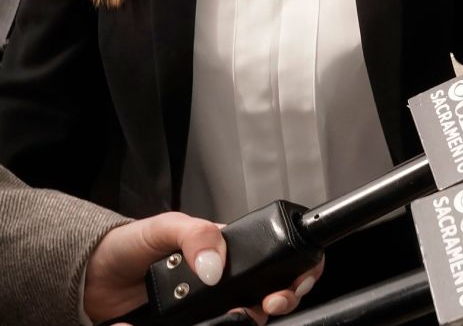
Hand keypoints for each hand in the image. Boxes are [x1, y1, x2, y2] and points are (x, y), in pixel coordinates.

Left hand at [85, 213, 321, 324]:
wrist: (89, 278)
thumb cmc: (128, 246)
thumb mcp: (166, 226)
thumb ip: (197, 235)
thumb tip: (216, 265)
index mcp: (228, 252)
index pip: (275, 260)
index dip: (294, 272)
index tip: (291, 282)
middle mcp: (224, 283)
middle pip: (270, 297)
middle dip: (281, 301)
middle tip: (271, 304)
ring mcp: (208, 310)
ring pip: (245, 320)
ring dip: (248, 320)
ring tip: (240, 316)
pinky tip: (199, 323)